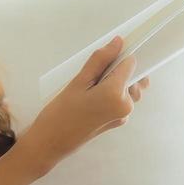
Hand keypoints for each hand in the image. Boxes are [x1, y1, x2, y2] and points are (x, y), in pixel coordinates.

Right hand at [18, 36, 150, 173]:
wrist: (50, 142)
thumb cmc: (60, 112)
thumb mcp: (78, 81)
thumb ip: (101, 60)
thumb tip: (119, 42)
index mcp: (118, 94)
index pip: (130, 64)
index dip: (120, 56)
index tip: (106, 56)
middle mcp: (126, 106)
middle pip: (133, 77)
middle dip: (119, 71)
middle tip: (94, 74)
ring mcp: (123, 116)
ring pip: (129, 89)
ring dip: (116, 82)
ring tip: (91, 86)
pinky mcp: (118, 122)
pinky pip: (122, 100)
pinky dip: (112, 94)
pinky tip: (92, 96)